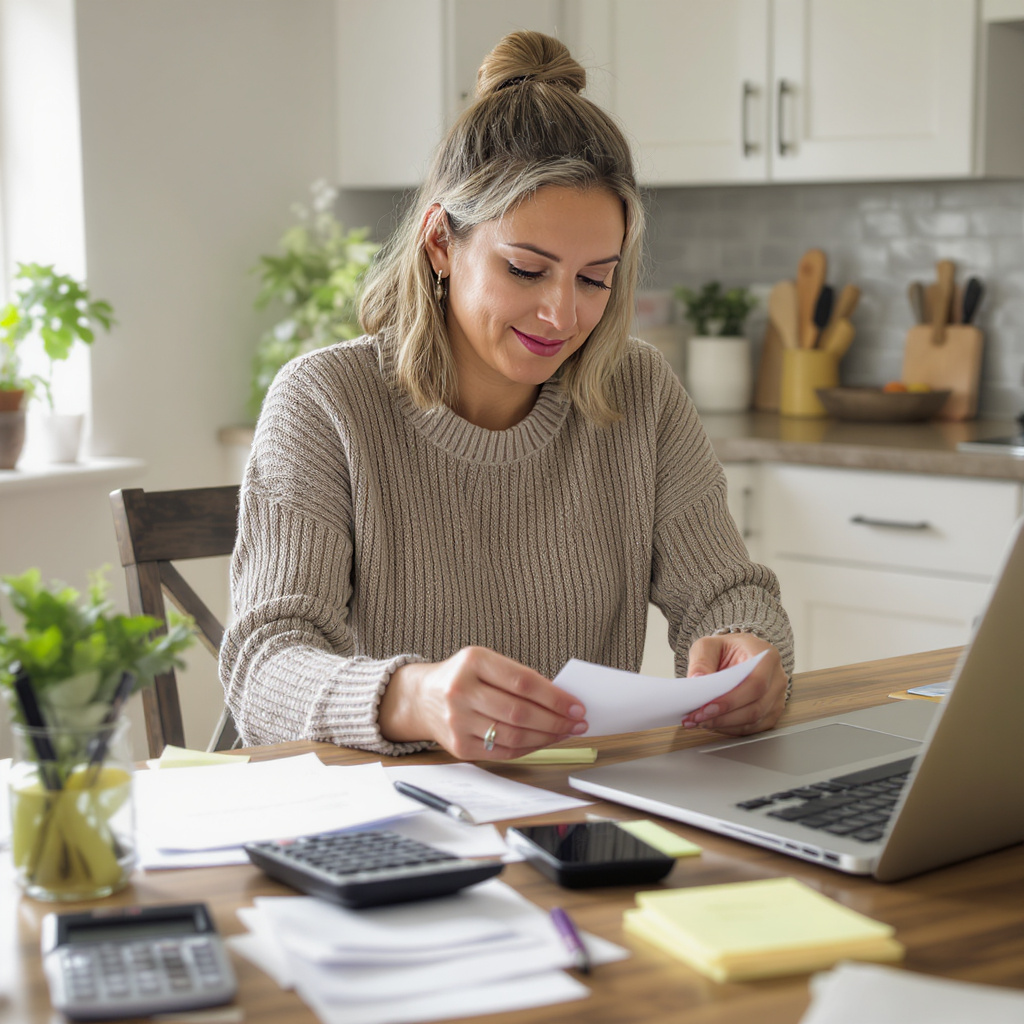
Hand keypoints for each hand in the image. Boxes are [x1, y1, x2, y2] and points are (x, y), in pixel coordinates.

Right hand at [379, 646, 588, 759]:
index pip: (523, 682)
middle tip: (577, 722)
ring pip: (514, 735)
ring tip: (565, 732)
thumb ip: (518, 677)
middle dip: (556, 720)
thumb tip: (561, 700)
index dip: (555, 696)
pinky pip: (503, 752)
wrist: (422, 697)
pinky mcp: (458, 746)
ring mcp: (458, 721)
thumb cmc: (463, 677)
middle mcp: (461, 691)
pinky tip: (543, 741)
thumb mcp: (485, 662)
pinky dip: (529, 748)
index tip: (576, 705)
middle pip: (520, 712)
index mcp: (473, 661)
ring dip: (547, 737)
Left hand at [680, 633, 787, 735]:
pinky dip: (731, 729)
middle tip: (697, 719)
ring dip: (725, 725)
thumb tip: (697, 680)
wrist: (738, 654)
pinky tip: (713, 724)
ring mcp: (777, 698)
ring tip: (699, 722)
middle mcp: (777, 679)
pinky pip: (753, 728)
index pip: (755, 683)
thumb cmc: (727, 649)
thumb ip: (701, 661)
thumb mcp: (709, 646)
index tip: (706, 708)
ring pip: (754, 720)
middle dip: (723, 717)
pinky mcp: (771, 713)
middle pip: (756, 707)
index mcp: (766, 657)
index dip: (731, 700)